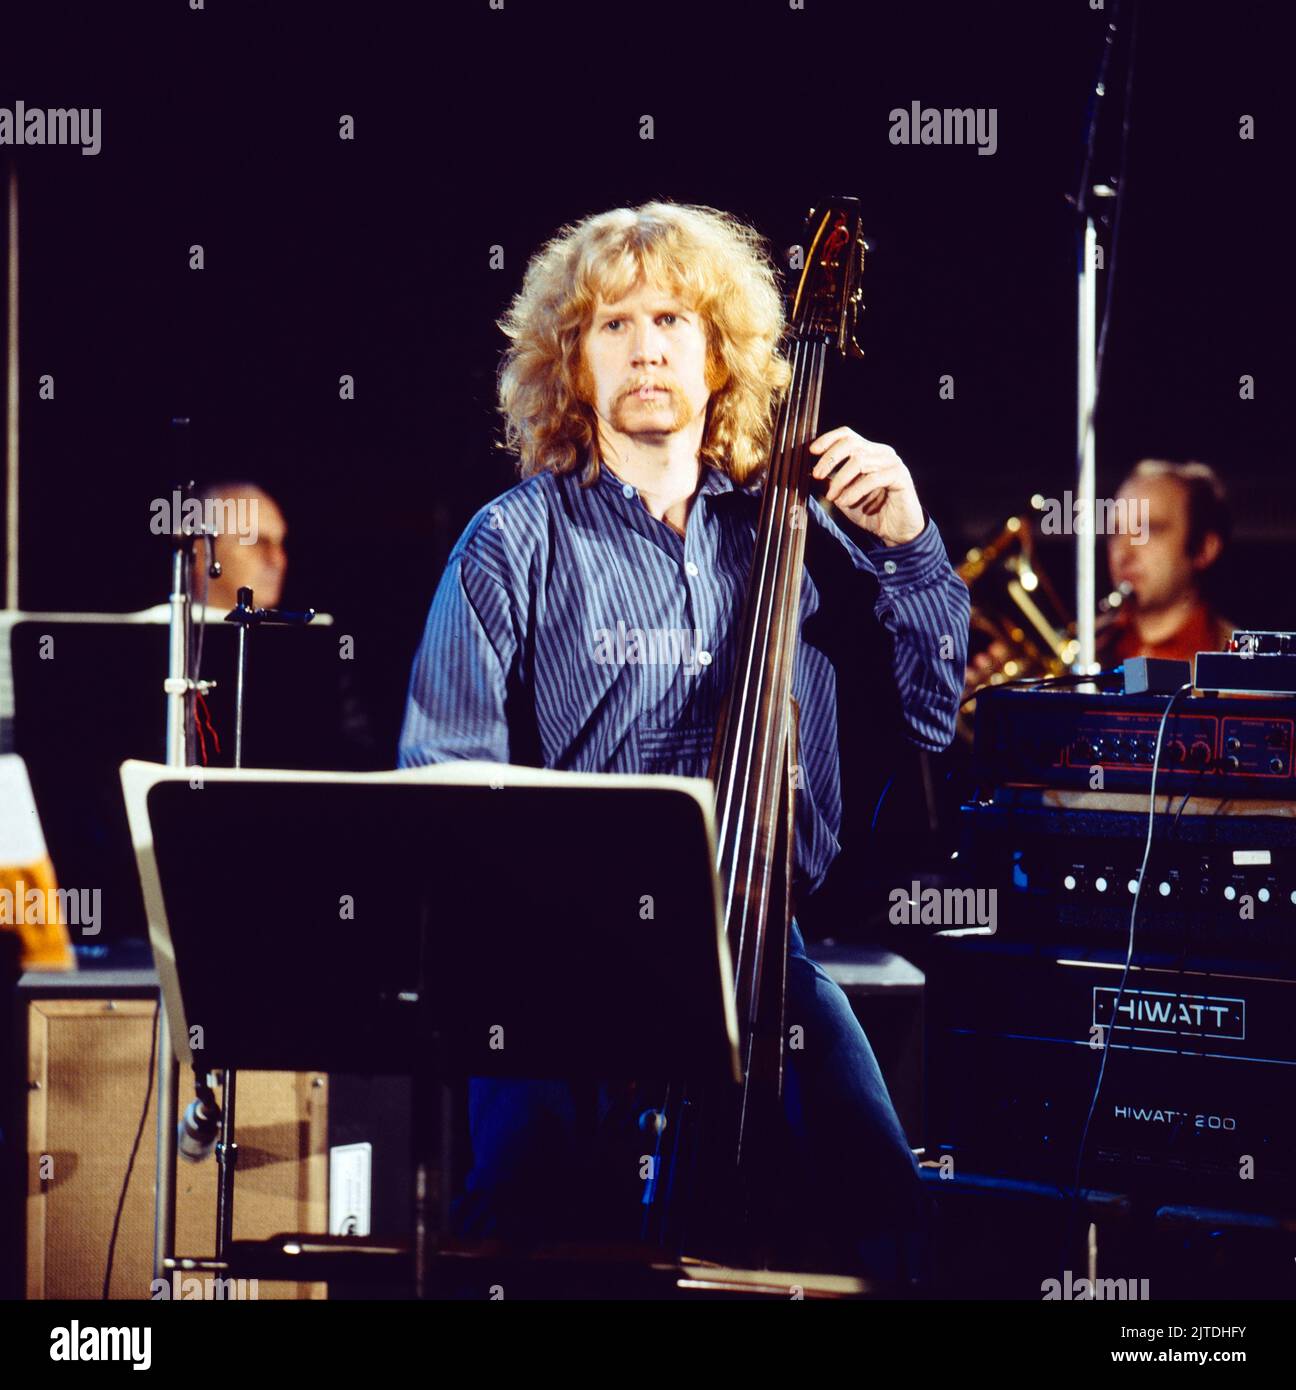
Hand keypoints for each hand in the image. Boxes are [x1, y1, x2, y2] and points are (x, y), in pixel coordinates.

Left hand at [809, 428, 925, 545]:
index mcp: (869, 452)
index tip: (812, 451)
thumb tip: (812, 473)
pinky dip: (854, 490)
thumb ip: (831, 483)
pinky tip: (845, 502)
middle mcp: (882, 453)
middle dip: (830, 459)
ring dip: (840, 480)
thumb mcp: (844, 497)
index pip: (847, 435)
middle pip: (851, 443)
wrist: (896, 532)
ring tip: (832, 497)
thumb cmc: (871, 513)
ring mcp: (892, 462)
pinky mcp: (900, 476)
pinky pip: (872, 478)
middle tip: (817, 475)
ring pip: (859, 460)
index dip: (828, 439)